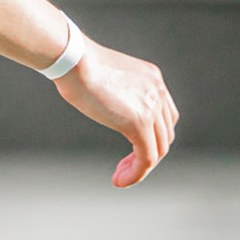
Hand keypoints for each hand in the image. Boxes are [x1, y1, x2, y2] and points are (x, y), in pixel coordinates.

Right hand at [55, 40, 177, 186]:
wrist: (74, 59)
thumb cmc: (77, 65)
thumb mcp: (107, 77)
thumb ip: (117, 92)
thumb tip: (108, 107)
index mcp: (152, 78)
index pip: (165, 116)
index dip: (152, 136)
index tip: (130, 148)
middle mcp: (157, 91)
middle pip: (164, 134)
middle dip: (147, 153)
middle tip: (124, 166)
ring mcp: (151, 107)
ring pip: (157, 150)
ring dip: (140, 167)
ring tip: (121, 176)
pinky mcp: (139, 123)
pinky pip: (146, 159)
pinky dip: (136, 174)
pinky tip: (120, 180)